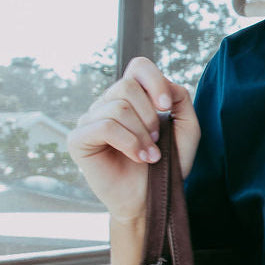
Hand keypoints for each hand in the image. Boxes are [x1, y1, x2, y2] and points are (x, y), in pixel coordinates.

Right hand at [68, 57, 200, 224]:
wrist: (151, 198)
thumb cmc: (167, 165)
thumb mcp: (187, 130)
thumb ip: (181, 101)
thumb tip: (166, 84)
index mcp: (132, 97)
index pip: (139, 66)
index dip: (155, 81)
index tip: (166, 106)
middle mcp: (108, 104)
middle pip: (127, 86)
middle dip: (150, 115)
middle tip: (157, 139)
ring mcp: (90, 120)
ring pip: (118, 108)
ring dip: (142, 135)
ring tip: (150, 155)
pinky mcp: (78, 139)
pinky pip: (104, 126)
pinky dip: (129, 143)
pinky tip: (139, 158)